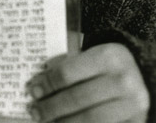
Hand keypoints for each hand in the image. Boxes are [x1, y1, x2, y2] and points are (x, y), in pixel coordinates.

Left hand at [26, 43, 148, 121]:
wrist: (141, 75)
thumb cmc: (107, 65)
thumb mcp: (92, 56)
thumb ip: (69, 67)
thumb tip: (39, 84)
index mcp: (109, 56)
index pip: (68, 73)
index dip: (47, 84)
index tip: (32, 90)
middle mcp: (123, 81)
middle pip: (76, 99)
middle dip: (51, 107)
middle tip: (34, 110)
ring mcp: (132, 105)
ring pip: (89, 120)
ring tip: (46, 122)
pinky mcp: (135, 122)